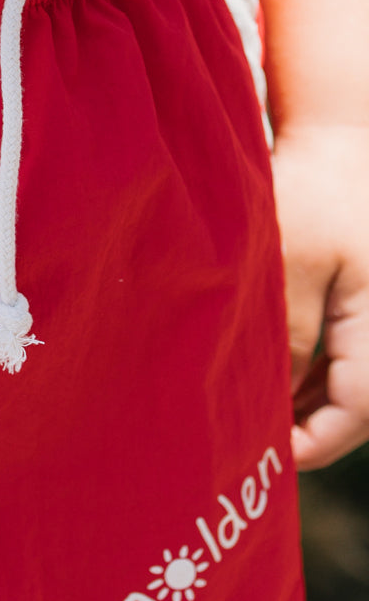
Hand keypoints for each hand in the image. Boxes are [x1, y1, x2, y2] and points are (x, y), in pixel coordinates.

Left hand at [272, 124, 368, 468]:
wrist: (345, 142)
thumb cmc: (314, 192)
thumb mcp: (289, 261)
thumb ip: (285, 333)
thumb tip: (272, 400)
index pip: (356, 410)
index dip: (310, 444)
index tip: (262, 458)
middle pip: (354, 407)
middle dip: (303, 432)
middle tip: (244, 447)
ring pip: (348, 388)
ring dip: (304, 408)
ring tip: (247, 419)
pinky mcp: (363, 309)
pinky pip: (345, 361)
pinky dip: (310, 379)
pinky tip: (268, 384)